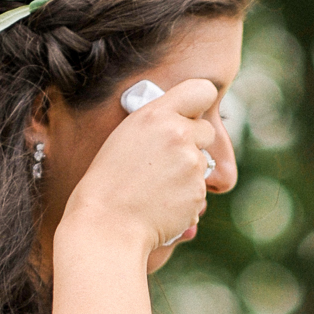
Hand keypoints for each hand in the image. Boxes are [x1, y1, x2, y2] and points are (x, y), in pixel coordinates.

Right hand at [65, 78, 222, 261]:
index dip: (200, 101)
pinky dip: (186, 194)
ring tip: (155, 184)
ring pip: (204, 162)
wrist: (107, 223)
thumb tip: (188, 120)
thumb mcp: (127, 136)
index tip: (192, 112)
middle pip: (207, 130)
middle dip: (193, 142)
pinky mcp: (198, 191)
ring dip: (188, 171)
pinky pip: (200, 188)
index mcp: (155, 115)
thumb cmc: (109, 180)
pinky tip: (161, 201)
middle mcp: (178, 134)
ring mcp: (192, 164)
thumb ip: (159, 123)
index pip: (202, 90)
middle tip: (163, 158)